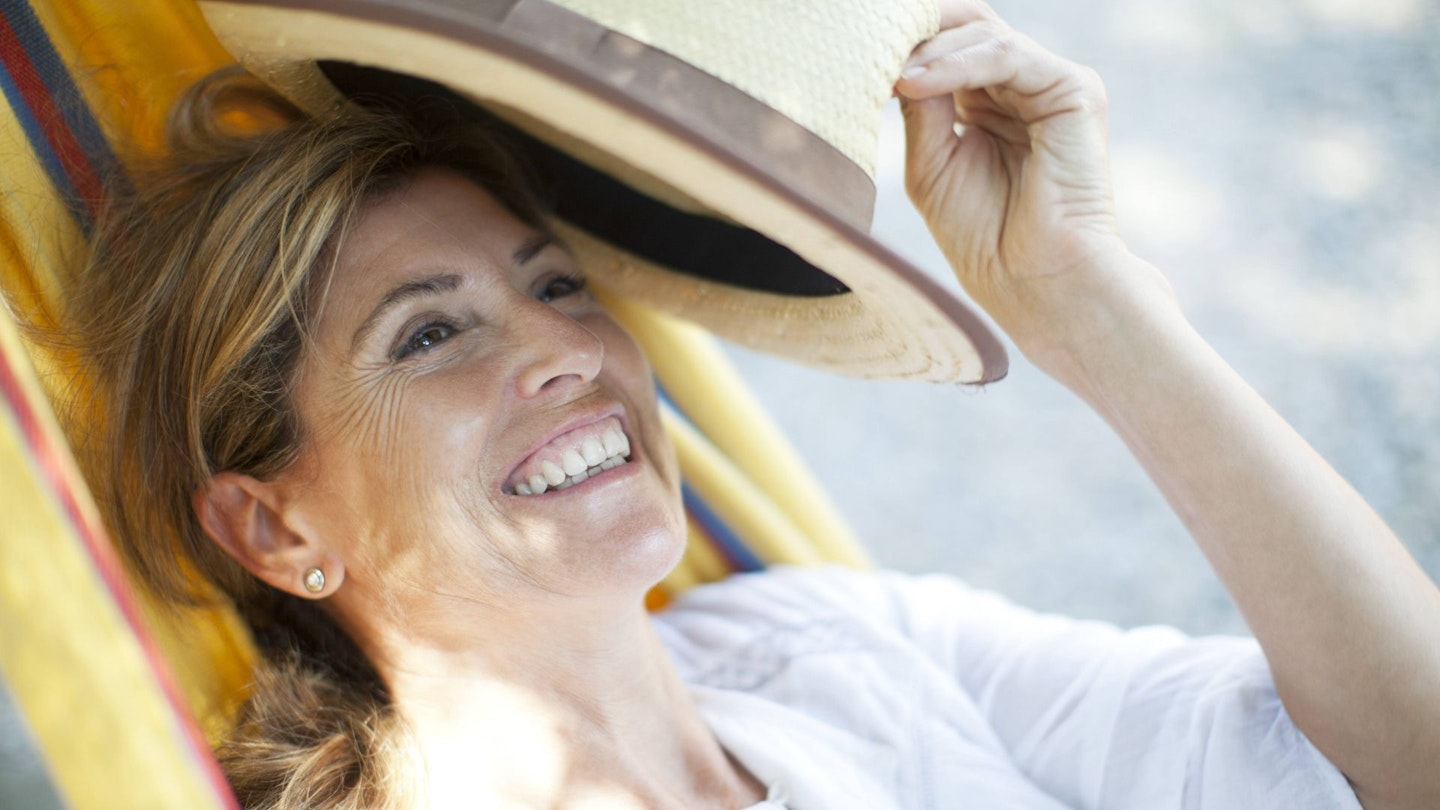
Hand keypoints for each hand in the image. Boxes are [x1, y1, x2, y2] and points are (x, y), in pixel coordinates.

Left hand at [896, 1, 1168, 366]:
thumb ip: (919, 108)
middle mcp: (1022, 85)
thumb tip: (897, 59)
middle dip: (916, 29)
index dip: (902, 43)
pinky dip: (956, 64)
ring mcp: (1050, 84)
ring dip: (928, 50)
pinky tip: (915, 85)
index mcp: (988, 100)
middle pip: (967, 23)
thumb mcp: (930, 163)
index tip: (852, 52)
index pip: (945, 43)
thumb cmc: (983, 237)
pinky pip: (1007, 55)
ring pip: (983, 33)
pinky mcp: (1075, 90)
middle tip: (868, 44)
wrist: (1033, 282)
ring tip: (889, 76)